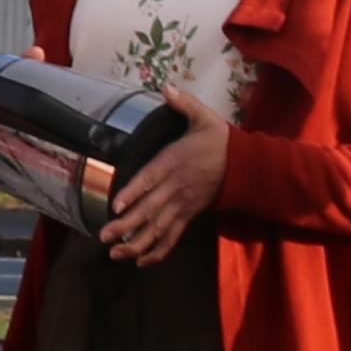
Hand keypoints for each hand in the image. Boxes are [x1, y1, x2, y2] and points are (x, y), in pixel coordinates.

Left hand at [98, 78, 234, 266]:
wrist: (246, 165)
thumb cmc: (219, 140)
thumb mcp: (204, 117)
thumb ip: (184, 104)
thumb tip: (167, 88)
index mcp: (174, 163)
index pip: (150, 179)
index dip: (134, 193)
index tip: (116, 205)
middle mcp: (176, 188)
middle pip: (149, 209)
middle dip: (126, 225)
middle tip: (103, 236)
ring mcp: (183, 205)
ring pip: (158, 228)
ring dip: (136, 243)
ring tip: (115, 254)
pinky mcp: (189, 215)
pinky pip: (173, 237)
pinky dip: (158, 251)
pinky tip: (140, 262)